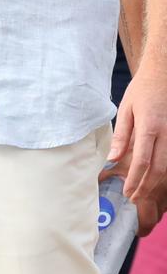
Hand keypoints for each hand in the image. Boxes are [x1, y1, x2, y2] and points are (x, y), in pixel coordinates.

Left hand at [108, 59, 166, 204]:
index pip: (142, 162)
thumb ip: (121, 136)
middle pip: (159, 170)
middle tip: (134, 199)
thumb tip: (113, 159)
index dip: (135, 180)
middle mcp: (166, 134)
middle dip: (146, 188)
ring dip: (156, 184)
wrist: (163, 75)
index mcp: (150, 127)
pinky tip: (155, 180)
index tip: (127, 192)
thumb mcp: (126, 109)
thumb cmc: (142, 90)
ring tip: (142, 194)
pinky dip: (165, 174)